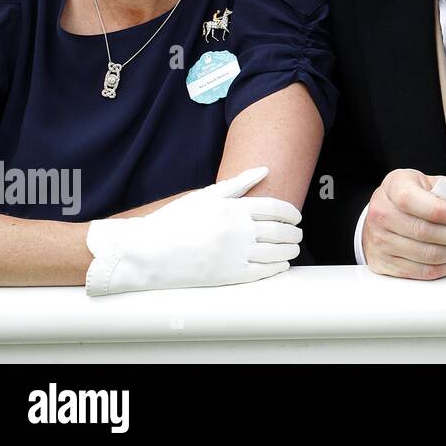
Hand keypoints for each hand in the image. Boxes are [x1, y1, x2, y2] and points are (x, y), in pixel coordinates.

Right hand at [84, 167, 301, 295]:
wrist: (147, 252)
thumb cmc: (173, 221)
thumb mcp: (205, 196)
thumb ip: (238, 183)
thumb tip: (264, 169)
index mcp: (234, 208)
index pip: (276, 208)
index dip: (291, 213)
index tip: (297, 216)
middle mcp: (238, 231)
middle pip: (280, 231)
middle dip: (294, 232)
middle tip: (298, 233)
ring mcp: (235, 254)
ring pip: (276, 252)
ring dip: (290, 249)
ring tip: (294, 248)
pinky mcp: (229, 275)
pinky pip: (263, 271)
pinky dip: (278, 267)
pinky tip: (282, 264)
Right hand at [361, 169, 445, 279]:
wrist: (383, 213)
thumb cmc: (411, 195)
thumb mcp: (426, 182)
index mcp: (393, 187)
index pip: (410, 200)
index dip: (438, 210)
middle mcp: (382, 214)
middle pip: (423, 231)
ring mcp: (380, 241)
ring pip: (426, 255)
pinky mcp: (385, 264)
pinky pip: (422, 271)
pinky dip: (445, 267)